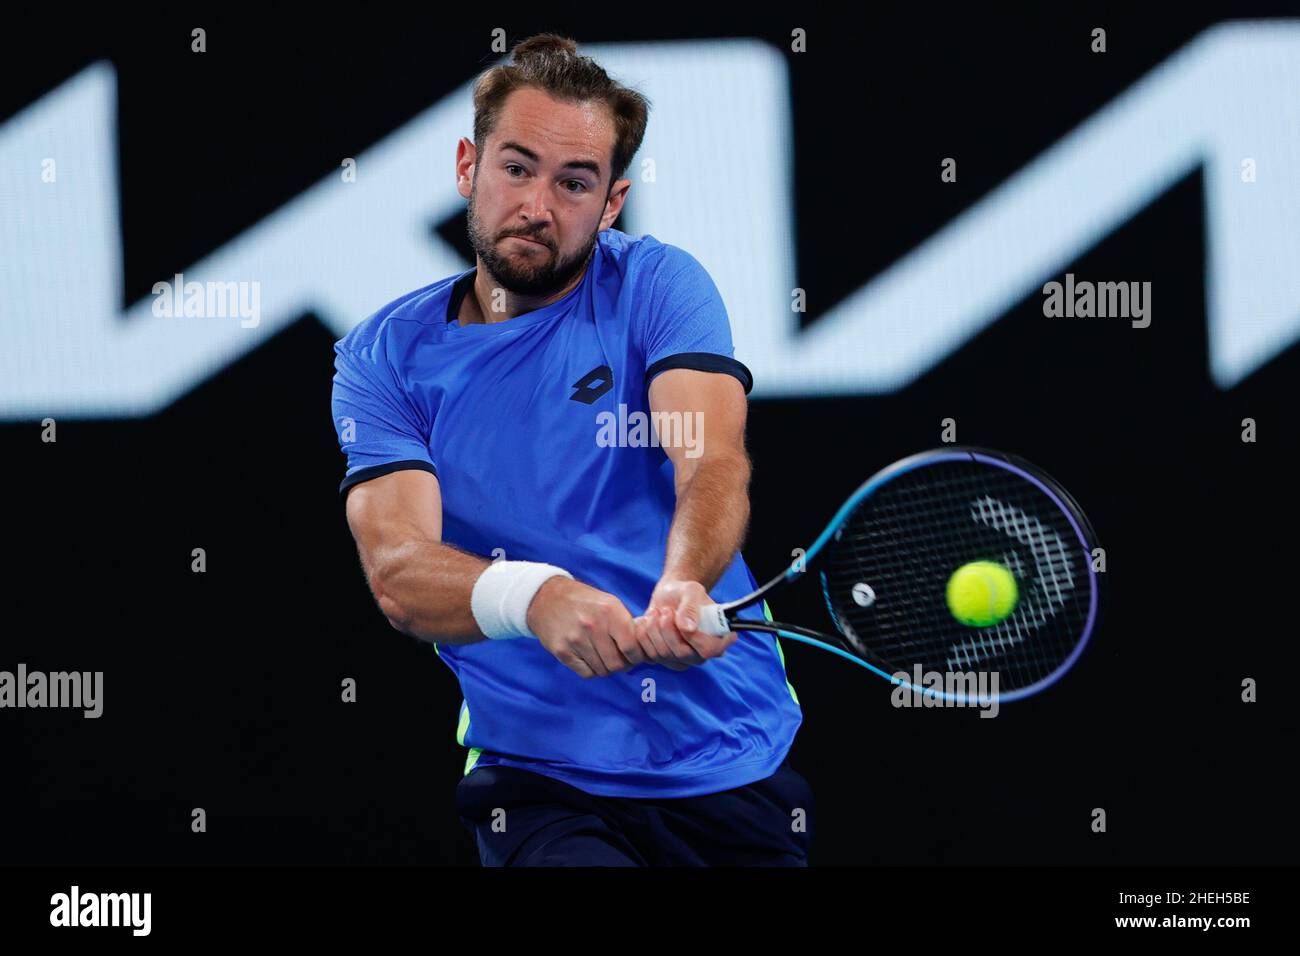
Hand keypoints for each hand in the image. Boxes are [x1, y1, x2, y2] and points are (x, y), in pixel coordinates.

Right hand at [525, 577, 644, 677]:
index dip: (636, 657)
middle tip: (620, 660)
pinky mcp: (562, 651)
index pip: (631, 648)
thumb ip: (627, 625)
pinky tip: (590, 658)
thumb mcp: (610, 603)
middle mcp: (593, 625)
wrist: (547, 597)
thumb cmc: (585, 602)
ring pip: (602, 670)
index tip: (634, 656)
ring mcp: (575, 639)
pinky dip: (592, 670)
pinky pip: (586, 673)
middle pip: (617, 664)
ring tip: (603, 656)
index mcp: (610, 611)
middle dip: (622, 665)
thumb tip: (646, 651)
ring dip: (606, 668)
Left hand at [635, 579, 737, 670]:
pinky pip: (648, 655)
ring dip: (653, 629)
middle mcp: (700, 654)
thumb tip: (688, 628)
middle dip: (667, 628)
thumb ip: (691, 608)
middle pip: (681, 654)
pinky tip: (646, 622)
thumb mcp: (691, 591)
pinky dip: (643, 635)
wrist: (667, 597)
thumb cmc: (684, 593)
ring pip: (662, 655)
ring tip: (656, 612)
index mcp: (716, 639)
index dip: (692, 636)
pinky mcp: (662, 661)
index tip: (677, 616)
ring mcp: (681, 661)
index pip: (709, 650)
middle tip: (665, 610)